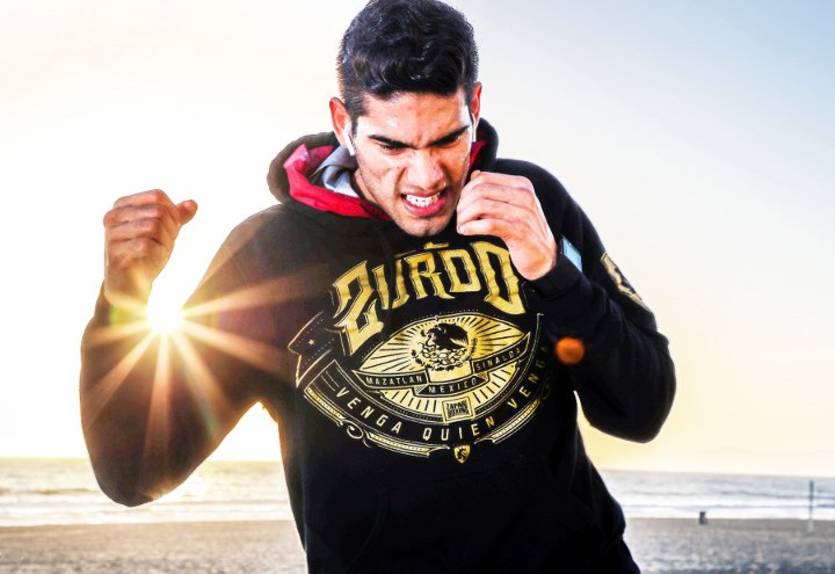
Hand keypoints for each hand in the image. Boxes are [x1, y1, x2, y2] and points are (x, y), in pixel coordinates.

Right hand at [102, 189, 197, 304]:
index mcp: (122, 206)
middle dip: (170, 230)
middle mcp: (113, 217)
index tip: (168, 230)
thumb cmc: (145, 255)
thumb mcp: (163, 231)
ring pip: (154, 226)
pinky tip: (151, 260)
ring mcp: (112, 235)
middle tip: (162, 244)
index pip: (157, 196)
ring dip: (165, 242)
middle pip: (158, 211)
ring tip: (156, 252)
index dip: (172, 213)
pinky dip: (158, 254)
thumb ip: (176, 216)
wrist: (129, 286)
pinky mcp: (116, 253)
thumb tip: (193, 204)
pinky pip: (148, 245)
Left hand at [456, 170, 556, 280]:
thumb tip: (475, 174)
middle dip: (463, 204)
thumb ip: (496, 190)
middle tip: (459, 218)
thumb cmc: (524, 229)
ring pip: (481, 206)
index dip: (466, 191)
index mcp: (521, 184)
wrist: (544, 255)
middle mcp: (524, 195)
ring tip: (462, 226)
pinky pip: (488, 224)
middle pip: (480, 191)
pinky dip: (472, 227)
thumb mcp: (513, 205)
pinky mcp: (520, 231)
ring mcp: (523, 213)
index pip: (483, 179)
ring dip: (465, 217)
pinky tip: (466, 231)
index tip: (462, 205)